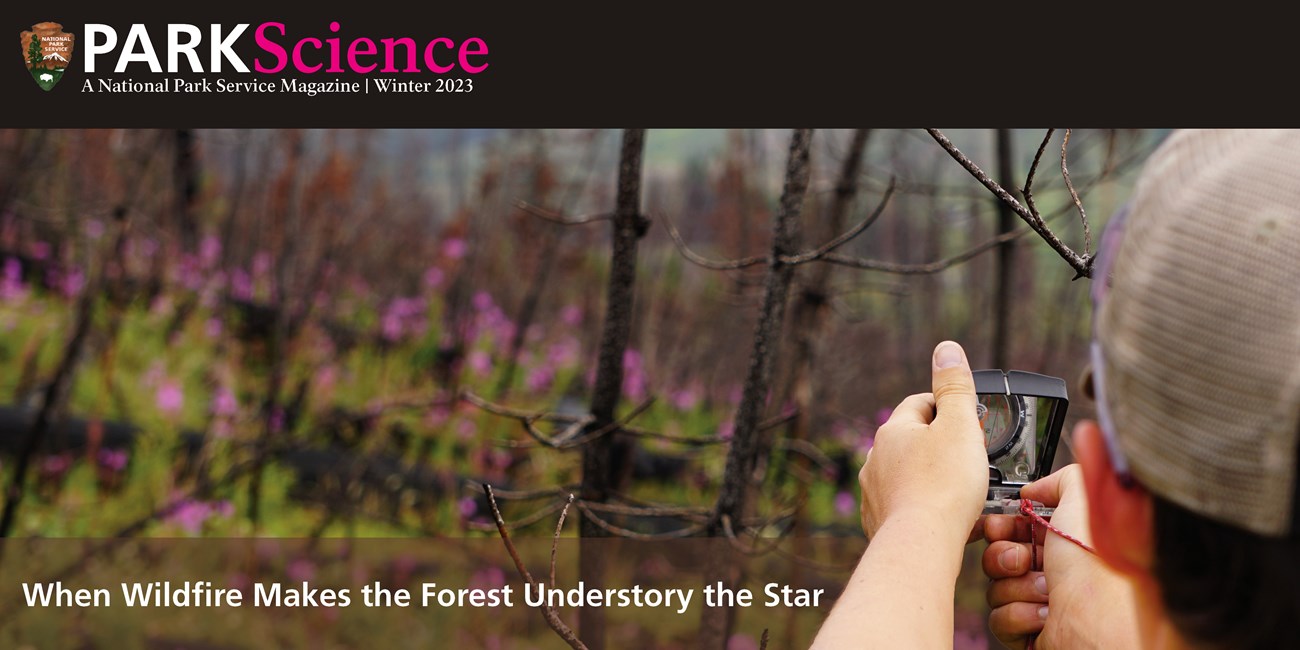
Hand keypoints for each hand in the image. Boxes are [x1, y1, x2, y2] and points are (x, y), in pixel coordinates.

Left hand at [859, 340, 987, 543]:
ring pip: (908, 474)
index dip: (949, 407)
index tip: (970, 420)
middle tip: (971, 457)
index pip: (921, 404)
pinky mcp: (879, 522)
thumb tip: (946, 350)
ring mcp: (874, 491)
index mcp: (893, 431)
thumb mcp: (959, 426)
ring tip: (962, 490)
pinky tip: (947, 518)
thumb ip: (955, 386)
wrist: (921, 544)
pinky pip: (906, 506)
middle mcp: (876, 459)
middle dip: (941, 445)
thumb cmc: (943, 486)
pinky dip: (924, 507)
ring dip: (932, 477)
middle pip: (913, 440)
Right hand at [982, 463, 1139, 648]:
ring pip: (995, 588)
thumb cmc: (1096, 565)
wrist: (1099, 620)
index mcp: (1061, 542)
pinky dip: (1019, 615)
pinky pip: (999, 619)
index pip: (1012, 529)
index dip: (1000, 527)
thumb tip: (1034, 490)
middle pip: (997, 556)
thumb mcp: (1083, 499)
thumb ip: (1060, 479)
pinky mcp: (1029, 631)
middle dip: (1003, 557)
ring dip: (1017, 588)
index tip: (999, 527)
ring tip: (1046, 591)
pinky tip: (1045, 614)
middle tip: (1023, 560)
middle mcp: (1051, 571)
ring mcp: (1039, 602)